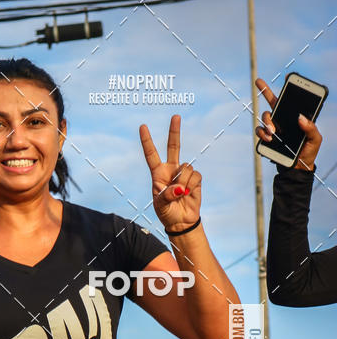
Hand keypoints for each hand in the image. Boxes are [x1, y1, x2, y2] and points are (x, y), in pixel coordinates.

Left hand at [139, 115, 201, 230]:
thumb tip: (179, 188)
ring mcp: (183, 173)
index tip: (143, 127)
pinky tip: (188, 194)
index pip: (151, 155)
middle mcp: (171, 170)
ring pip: (186, 167)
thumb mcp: (161, 205)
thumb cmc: (166, 213)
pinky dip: (191, 186)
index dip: (147, 141)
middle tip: (176, 116)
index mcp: (158, 174)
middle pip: (173, 147)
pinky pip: (195, 176)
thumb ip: (167, 196)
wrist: (180, 222)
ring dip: (183, 182)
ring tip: (180, 195)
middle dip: (174, 131)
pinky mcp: (195, 179)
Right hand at [255, 78, 321, 170]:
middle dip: (264, 89)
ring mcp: (274, 128)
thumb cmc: (308, 152)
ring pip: (265, 116)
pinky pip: (260, 131)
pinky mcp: (266, 138)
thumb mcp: (315, 139)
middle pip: (273, 101)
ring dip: (266, 121)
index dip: (289, 86)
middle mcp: (283, 119)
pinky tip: (268, 138)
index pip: (292, 99)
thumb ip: (311, 128)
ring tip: (272, 131)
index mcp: (296, 116)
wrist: (296, 168)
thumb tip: (301, 117)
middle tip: (258, 81)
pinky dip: (262, 133)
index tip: (287, 76)